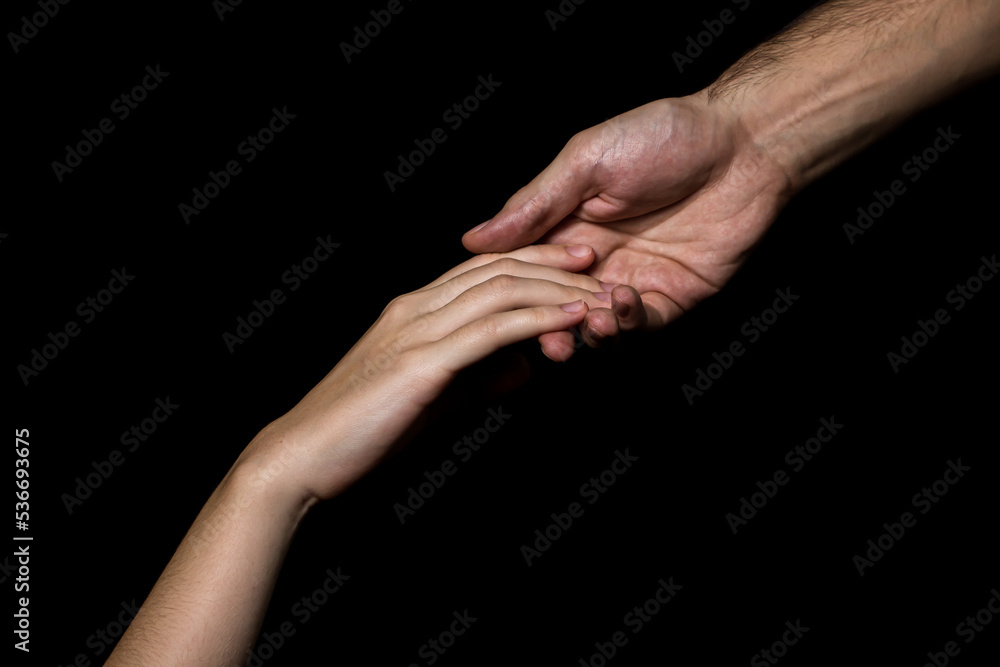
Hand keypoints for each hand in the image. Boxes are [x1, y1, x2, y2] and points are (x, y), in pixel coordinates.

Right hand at [239, 244, 609, 503]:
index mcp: (413, 311)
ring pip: (499, 290)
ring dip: (555, 287)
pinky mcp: (420, 363)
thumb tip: (523, 369)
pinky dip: (536, 319)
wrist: (301, 458)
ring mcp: (416, 332)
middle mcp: (415, 309)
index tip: (572, 260)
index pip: (482, 269)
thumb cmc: (359, 433)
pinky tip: (570, 318)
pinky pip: (490, 331)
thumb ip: (477, 380)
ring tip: (597, 290)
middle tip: (596, 260)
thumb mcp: (432, 399)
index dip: (531, 258)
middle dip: (551, 261)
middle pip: (497, 268)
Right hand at [461, 93, 792, 357]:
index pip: (526, 269)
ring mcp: (632, 279)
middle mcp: (594, 258)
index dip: (512, 291)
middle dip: (547, 326)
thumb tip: (475, 238)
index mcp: (565, 224)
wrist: (743, 144)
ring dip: (586, 331)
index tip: (497, 306)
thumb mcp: (585, 161)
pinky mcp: (670, 297)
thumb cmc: (663, 136)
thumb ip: (534, 205)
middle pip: (557, 306)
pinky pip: (639, 325)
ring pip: (595, 325)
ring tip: (589, 319)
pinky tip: (620, 303)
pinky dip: (626, 325)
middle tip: (544, 336)